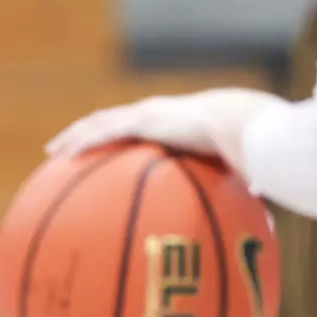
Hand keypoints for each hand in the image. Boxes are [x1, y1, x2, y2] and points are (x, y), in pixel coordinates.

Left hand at [44, 87, 281, 167]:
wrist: (249, 128)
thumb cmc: (255, 146)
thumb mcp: (248, 165)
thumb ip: (248, 183)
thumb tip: (263, 203)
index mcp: (179, 122)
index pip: (145, 126)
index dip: (124, 133)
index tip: (109, 146)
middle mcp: (159, 113)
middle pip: (114, 120)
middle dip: (90, 132)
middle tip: (68, 148)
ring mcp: (148, 114)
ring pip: (100, 123)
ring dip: (75, 136)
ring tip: (53, 151)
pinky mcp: (143, 122)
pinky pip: (103, 133)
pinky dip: (82, 143)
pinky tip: (63, 156)